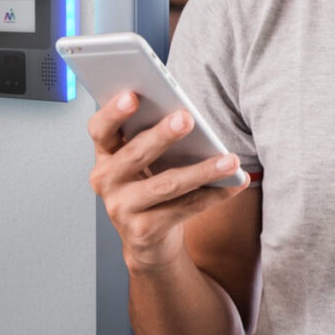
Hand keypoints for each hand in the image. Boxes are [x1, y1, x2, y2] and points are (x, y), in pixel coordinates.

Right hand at [88, 91, 247, 272]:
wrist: (147, 238)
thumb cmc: (149, 185)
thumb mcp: (142, 160)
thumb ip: (151, 136)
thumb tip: (185, 115)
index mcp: (105, 154)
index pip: (100, 128)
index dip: (113, 112)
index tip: (132, 95)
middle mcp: (106, 181)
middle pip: (135, 154)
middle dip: (163, 135)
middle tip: (187, 118)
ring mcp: (121, 208)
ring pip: (166, 185)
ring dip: (202, 171)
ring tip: (230, 160)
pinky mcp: (142, 231)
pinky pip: (184, 208)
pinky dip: (214, 195)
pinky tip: (234, 184)